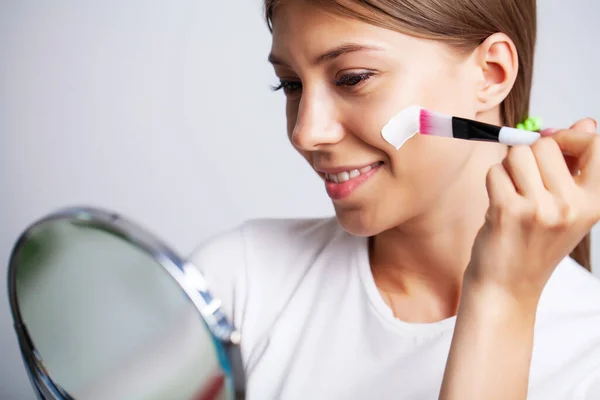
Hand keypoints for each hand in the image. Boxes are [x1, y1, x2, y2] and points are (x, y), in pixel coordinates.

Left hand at [465, 118, 599, 303]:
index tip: (553, 145)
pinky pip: (495, 171)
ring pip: (516, 154)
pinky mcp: (508, 211)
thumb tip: (585, 122)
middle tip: (524, 185)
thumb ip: (575, 166)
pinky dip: (492, 182)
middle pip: (544, 146)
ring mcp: (540, 209)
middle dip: (528, 157)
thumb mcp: (566, 209)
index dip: (569, 136)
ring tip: (512, 196)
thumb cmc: (533, 244)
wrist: (507, 287)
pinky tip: (499, 205)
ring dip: (508, 169)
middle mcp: (572, 206)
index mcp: (595, 203)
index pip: (596, 145)